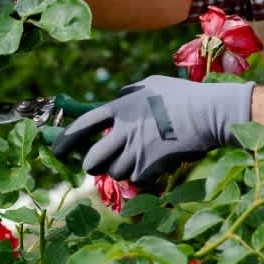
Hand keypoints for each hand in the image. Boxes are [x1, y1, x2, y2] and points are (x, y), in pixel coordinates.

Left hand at [52, 74, 252, 185]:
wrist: (207, 114)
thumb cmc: (183, 96)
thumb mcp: (152, 84)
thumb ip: (131, 92)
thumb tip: (120, 94)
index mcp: (120, 106)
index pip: (83, 125)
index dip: (66, 140)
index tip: (56, 151)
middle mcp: (122, 129)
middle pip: (92, 160)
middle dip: (94, 165)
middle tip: (103, 163)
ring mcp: (135, 149)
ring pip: (116, 172)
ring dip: (125, 169)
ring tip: (143, 156)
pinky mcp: (149, 166)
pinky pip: (138, 179)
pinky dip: (146, 175)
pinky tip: (160, 162)